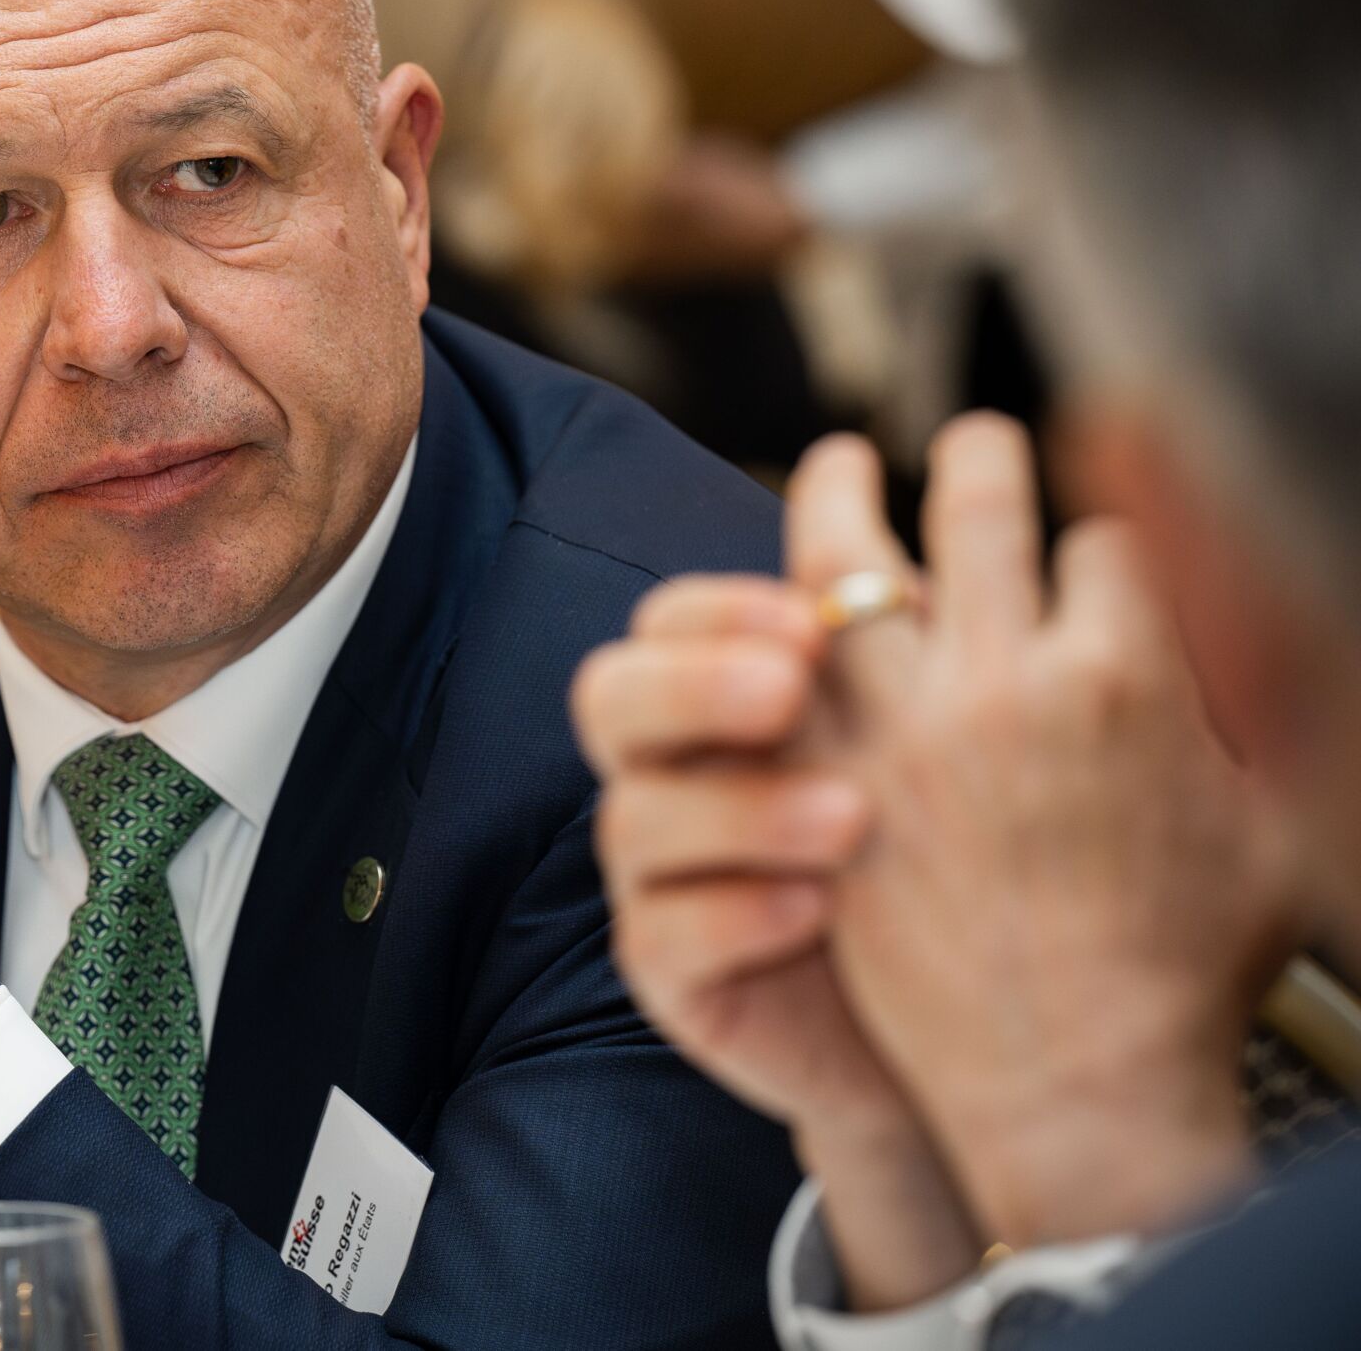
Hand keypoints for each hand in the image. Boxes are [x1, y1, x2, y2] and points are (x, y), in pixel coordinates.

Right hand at [577, 576, 984, 1307]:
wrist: (975, 1028)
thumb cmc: (951, 859)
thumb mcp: (935, 743)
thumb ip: (908, 650)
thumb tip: (927, 556)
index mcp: (722, 701)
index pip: (670, 620)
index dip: (723, 608)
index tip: (817, 620)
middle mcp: (672, 776)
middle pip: (608, 696)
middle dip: (691, 685)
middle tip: (790, 693)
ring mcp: (657, 878)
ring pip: (632, 819)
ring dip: (737, 807)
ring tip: (851, 819)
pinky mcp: (671, 976)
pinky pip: (661, 935)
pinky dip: (731, 914)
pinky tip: (816, 911)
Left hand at [791, 418, 1296, 1247]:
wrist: (1074, 1080)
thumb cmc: (1184, 971)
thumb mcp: (1269, 823)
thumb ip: (1236, 709)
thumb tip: (1234, 626)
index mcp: (1125, 677)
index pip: (1107, 542)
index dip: (1103, 545)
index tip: (1092, 557)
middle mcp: (1004, 681)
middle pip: (979, 508)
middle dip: (980, 457)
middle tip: (973, 444)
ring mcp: (898, 726)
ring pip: (847, 557)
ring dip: (840, 492)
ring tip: (839, 462)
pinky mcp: (823, 778)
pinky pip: (779, 661)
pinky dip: (777, 614)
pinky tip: (780, 592)